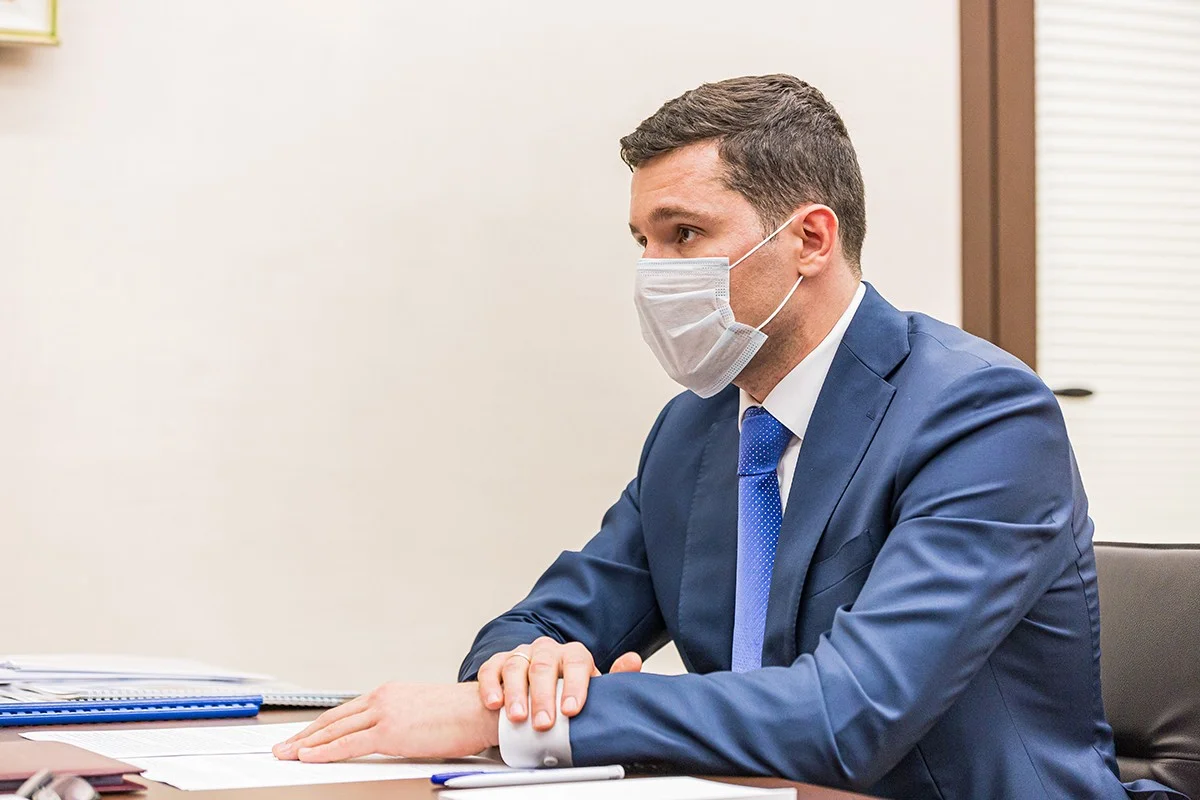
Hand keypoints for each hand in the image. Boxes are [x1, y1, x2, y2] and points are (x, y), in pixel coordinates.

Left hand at [272, 682, 498, 762]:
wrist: (482, 709)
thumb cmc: (461, 714)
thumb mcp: (422, 711)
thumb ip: (400, 719)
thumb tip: (387, 736)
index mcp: (389, 692)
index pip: (345, 710)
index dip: (319, 725)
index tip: (302, 736)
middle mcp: (382, 697)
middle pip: (333, 718)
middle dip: (304, 734)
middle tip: (282, 747)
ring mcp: (385, 712)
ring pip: (335, 730)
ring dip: (306, 743)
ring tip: (286, 754)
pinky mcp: (390, 730)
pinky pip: (349, 743)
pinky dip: (325, 750)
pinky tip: (308, 756)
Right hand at [477, 637, 642, 731]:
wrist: (533, 692)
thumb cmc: (564, 693)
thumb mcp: (589, 689)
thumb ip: (611, 679)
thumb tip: (633, 661)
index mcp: (571, 655)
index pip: (576, 662)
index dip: (575, 686)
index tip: (571, 709)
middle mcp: (546, 651)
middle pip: (544, 667)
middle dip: (544, 697)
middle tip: (544, 723)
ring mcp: (520, 655)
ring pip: (517, 666)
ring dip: (517, 694)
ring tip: (518, 717)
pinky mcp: (497, 664)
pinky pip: (491, 670)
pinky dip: (491, 687)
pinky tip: (495, 703)